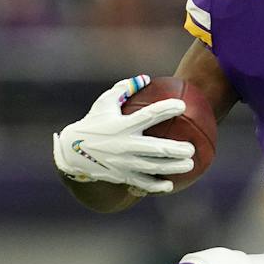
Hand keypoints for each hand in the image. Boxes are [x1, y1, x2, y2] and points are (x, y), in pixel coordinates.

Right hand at [53, 75, 192, 193]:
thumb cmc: (93, 123)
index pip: (147, 116)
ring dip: (173, 168)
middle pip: (155, 149)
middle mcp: (123, 145)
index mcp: (121, 126)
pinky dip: (156, 186)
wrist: (71, 151)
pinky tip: (169, 185)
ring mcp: (123, 163)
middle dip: (175, 149)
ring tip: (190, 165)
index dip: (165, 109)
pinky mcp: (121, 176)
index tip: (182, 106)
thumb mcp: (104, 103)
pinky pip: (142, 183)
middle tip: (191, 148)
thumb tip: (145, 78)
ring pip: (153, 168)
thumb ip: (124, 88)